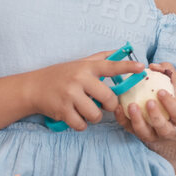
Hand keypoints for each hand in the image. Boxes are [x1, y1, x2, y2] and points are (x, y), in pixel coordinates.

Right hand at [27, 51, 143, 130]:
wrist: (33, 87)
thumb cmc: (60, 75)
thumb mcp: (79, 63)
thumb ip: (100, 59)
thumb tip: (120, 51)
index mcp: (86, 67)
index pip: (111, 65)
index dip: (127, 66)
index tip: (141, 67)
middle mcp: (79, 79)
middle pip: (108, 98)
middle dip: (109, 105)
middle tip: (103, 104)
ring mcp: (70, 95)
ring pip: (95, 114)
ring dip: (94, 117)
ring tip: (86, 111)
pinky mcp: (62, 110)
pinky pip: (82, 124)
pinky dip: (81, 124)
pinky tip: (76, 117)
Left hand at [119, 64, 175, 144]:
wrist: (164, 122)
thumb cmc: (168, 99)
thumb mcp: (173, 85)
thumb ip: (167, 72)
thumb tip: (153, 66)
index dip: (170, 104)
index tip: (161, 91)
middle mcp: (167, 130)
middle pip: (163, 128)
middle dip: (155, 115)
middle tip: (148, 102)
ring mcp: (151, 135)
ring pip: (145, 133)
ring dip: (138, 120)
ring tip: (132, 106)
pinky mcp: (136, 134)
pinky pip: (128, 128)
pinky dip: (122, 119)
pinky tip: (118, 107)